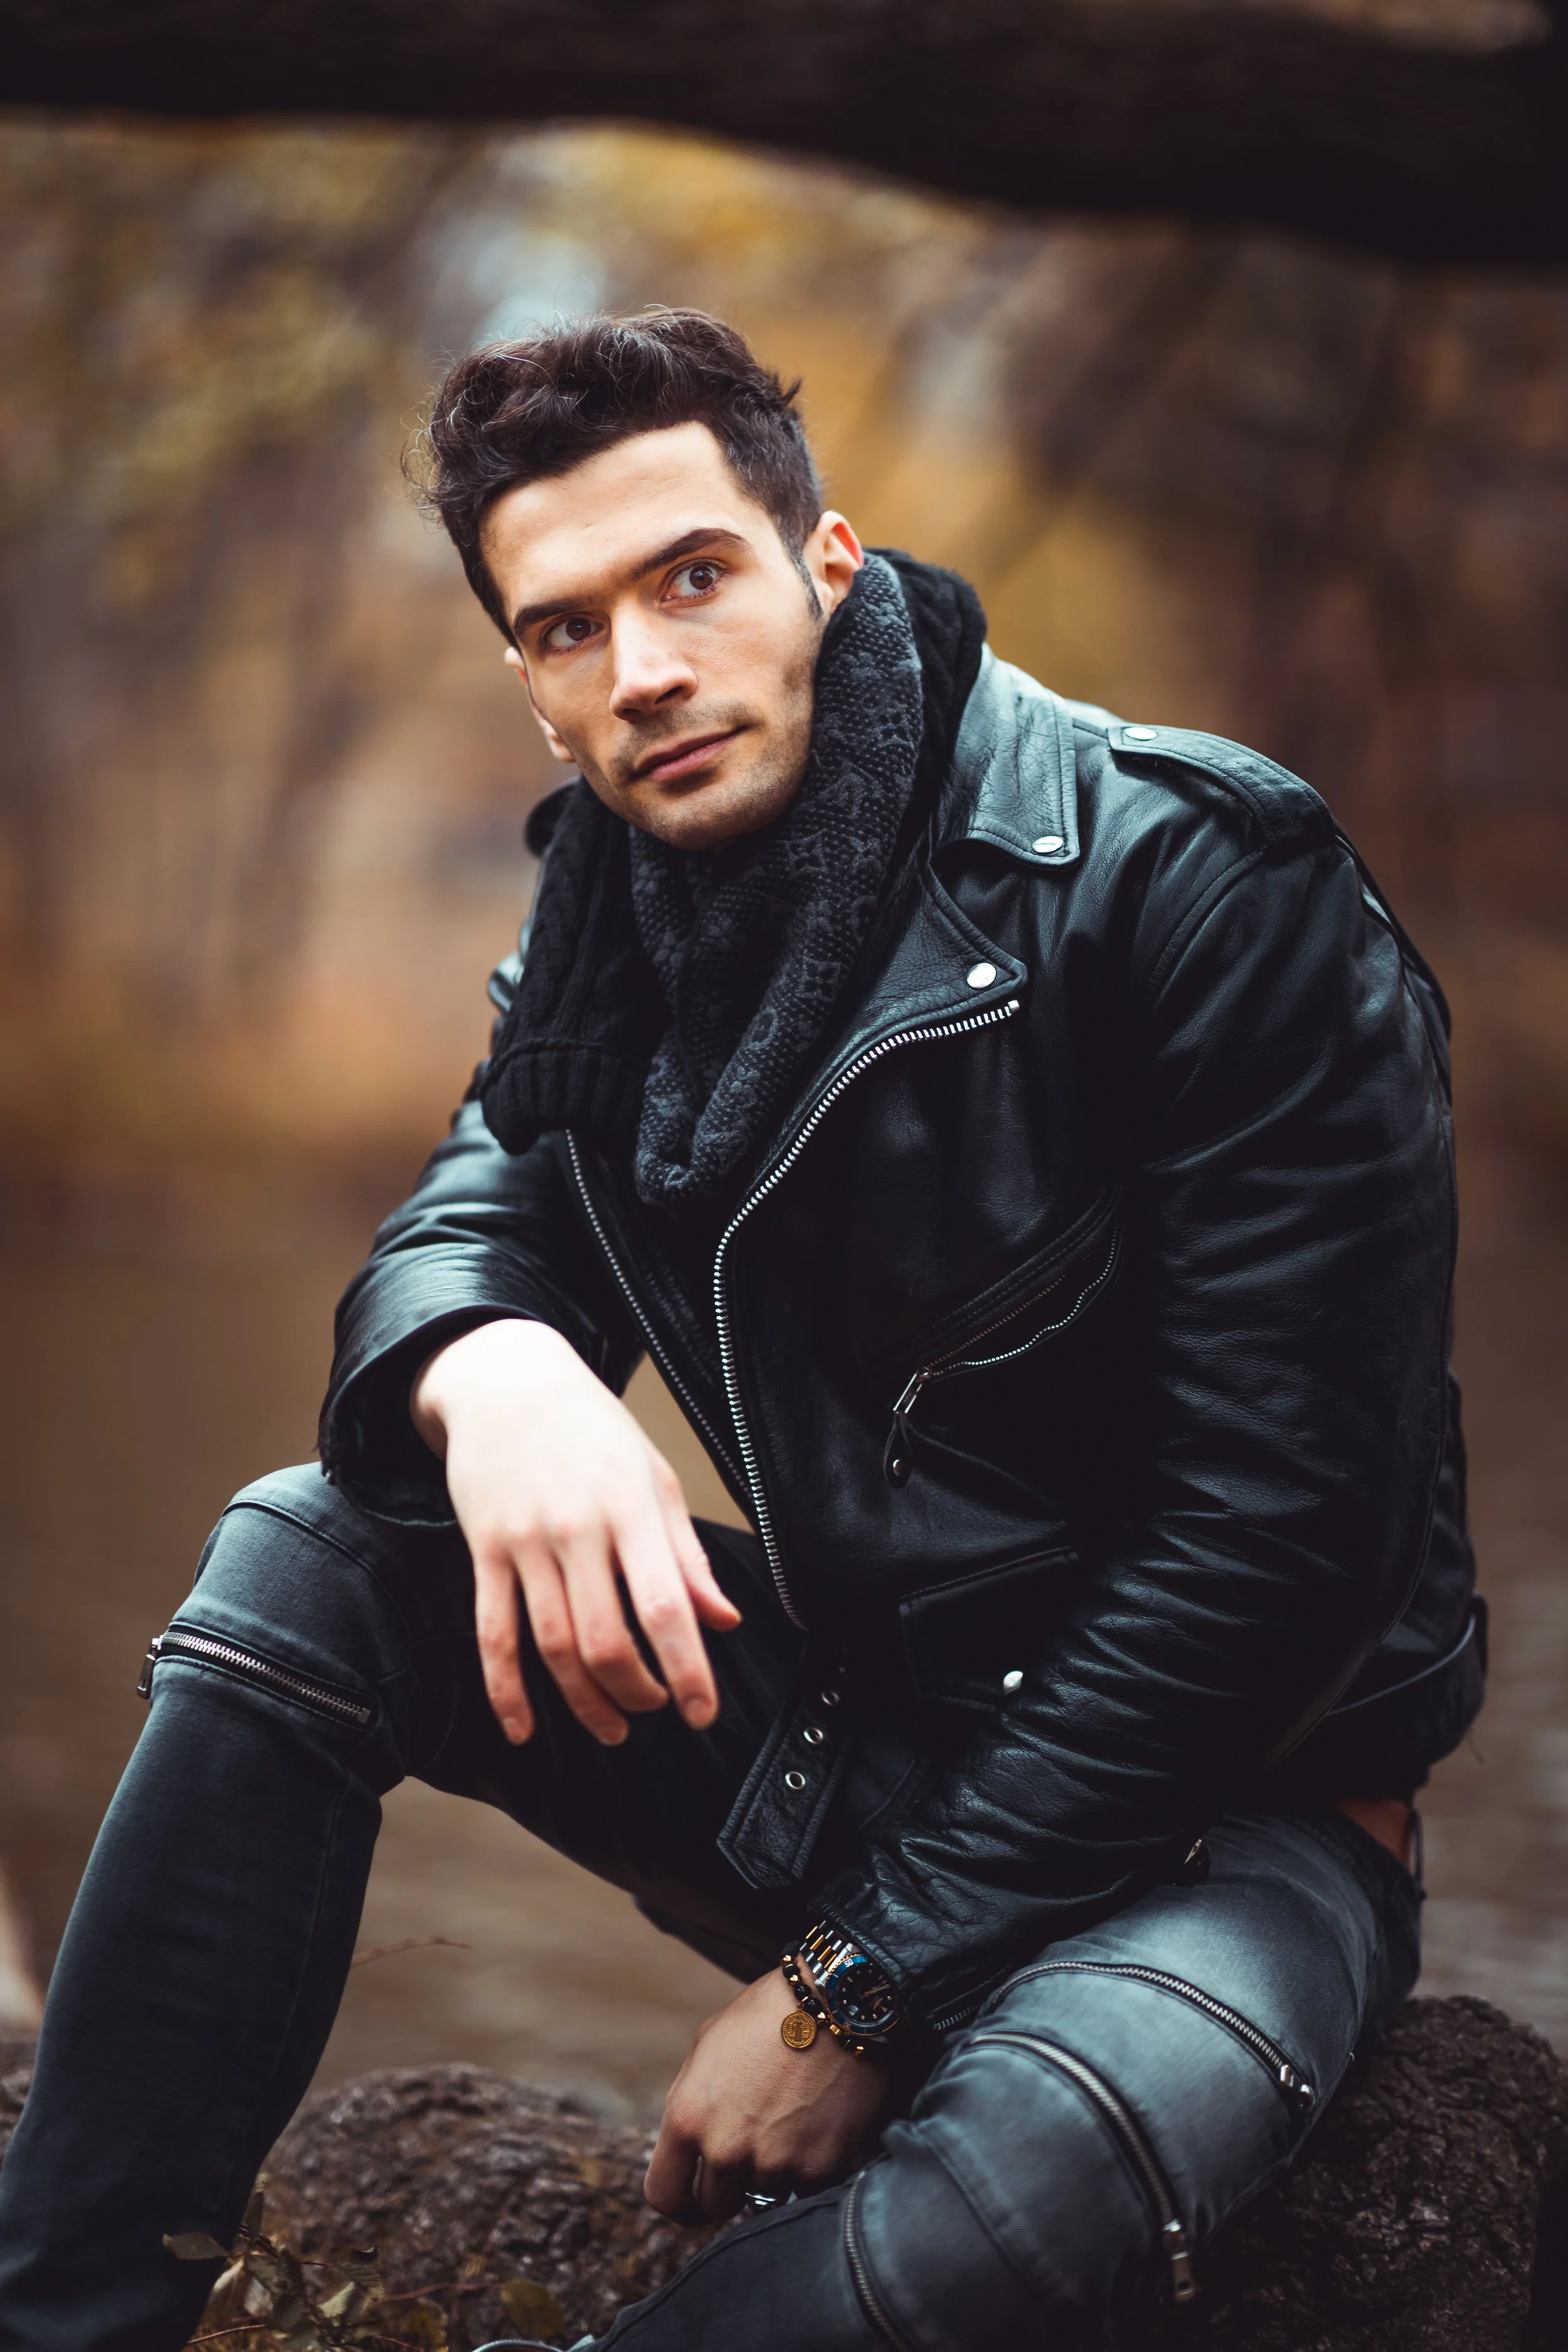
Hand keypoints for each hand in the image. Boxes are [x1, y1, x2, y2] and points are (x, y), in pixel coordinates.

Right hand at [411, 1317, 739, 1745]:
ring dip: (584, 1701)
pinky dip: (506, 1690)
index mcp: (632, 1509)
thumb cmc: (593, 1430)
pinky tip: (524, 1729)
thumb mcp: (655, 1478)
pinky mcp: (484, 1551)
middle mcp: (578, 1529)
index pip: (663, 1605)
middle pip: (605, 1639)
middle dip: (636, 1691)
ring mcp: (525, 1542)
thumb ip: (687, 1556)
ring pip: (552, 1646)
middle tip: (656, 1707)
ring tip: (611, 1726)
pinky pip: (493, 1633)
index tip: (702, 1713)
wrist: (507, 1380)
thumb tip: (724, 1620)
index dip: (687, 1668)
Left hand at [644, 1967, 891, 2223]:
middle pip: (716, 2204)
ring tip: (792, 2119)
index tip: (694, 2203)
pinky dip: (811, 2166)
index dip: (679, 2204)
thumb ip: (693, 2103)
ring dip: (775, 2171)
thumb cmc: (769, 2015)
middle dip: (731, 2185)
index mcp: (688, 2117)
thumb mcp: (708, 2047)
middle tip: (755, 2147)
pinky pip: (806, 2188)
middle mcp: (725, 2148)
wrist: (837, 2001)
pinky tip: (818, 2123)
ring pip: (765, 2195)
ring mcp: (773, 2162)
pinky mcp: (818, 2168)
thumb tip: (691, 2146)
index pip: (665, 2194)